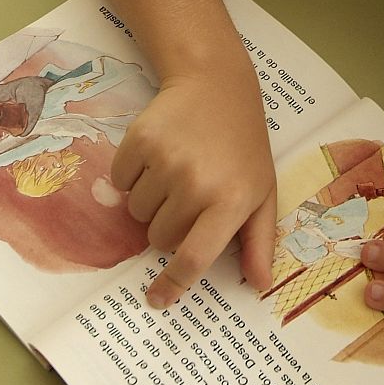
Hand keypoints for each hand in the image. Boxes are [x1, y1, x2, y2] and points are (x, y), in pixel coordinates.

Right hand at [110, 69, 275, 307]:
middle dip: (169, 227)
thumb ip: (259, 242)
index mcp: (231, 202)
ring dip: (151, 201)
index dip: (173, 284)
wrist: (216, 85)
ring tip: (175, 172)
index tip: (156, 299)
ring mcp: (167, 162)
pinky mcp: (139, 141)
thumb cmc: (243, 147)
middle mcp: (198, 185)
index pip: (195, 258)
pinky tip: (157, 155)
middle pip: (160, 238)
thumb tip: (259, 285)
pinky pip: (121, 182)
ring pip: (138, 212)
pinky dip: (132, 176)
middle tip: (189, 197)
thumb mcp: (262, 192)